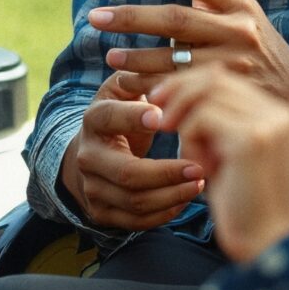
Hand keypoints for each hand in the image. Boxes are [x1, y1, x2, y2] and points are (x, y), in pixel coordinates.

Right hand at [60, 71, 205, 230]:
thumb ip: (141, 77)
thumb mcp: (123, 90)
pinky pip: (136, 222)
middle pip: (127, 173)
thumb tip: (165, 67)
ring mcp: (93, 188)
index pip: (109, 118)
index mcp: (94, 120)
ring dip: (172, 195)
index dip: (134, 118)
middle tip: (199, 167)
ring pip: (135, 201)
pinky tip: (186, 198)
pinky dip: (165, 212)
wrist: (91, 155)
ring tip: (200, 182)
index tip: (163, 117)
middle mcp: (88, 157)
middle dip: (166, 173)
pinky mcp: (101, 213)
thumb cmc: (120, 115)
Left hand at [95, 0, 288, 158]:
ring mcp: (234, 62)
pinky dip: (152, 84)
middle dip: (132, 16)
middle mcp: (238, 28)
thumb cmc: (254, 38)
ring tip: (109, 57)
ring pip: (175, 57)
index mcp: (238, 1)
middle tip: (96, 17)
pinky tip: (128, 83)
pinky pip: (180, 87)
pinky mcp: (228, 92)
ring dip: (137, 57)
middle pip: (176, 18)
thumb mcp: (238, 1)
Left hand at [145, 69, 288, 261]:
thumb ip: (217, 124)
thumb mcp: (229, 154)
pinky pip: (201, 120)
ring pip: (205, 96)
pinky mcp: (250, 140)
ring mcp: (268, 124)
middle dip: (178, 92)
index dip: (189, 84)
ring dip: (185, 122)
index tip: (161, 100)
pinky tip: (199, 168)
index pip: (226, 77)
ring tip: (189, 154)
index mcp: (279, 113)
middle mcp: (279, 112)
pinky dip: (189, 140)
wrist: (266, 243)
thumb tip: (182, 92)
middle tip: (157, 114)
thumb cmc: (242, 204)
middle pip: (215, 78)